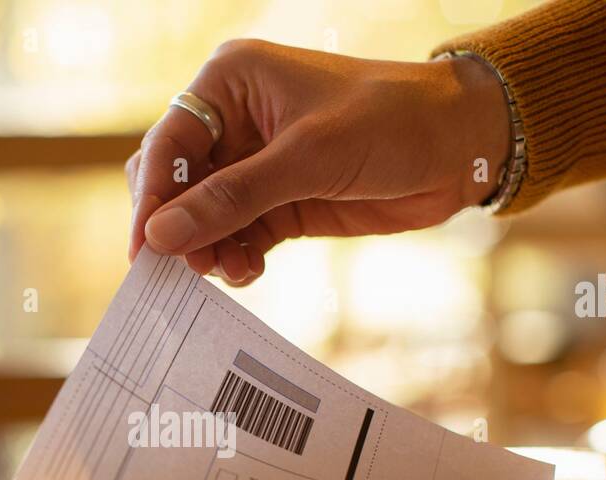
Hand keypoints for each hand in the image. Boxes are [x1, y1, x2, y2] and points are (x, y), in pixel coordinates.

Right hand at [124, 39, 510, 284]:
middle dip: (179, 226)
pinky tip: (249, 272)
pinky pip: (238, 234)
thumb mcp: (308, 159)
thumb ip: (233, 199)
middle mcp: (236, 121)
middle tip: (184, 269)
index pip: (170, 141)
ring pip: (205, 215)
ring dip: (209, 248)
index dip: (153, 197)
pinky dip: (236, 257)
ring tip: (229, 272)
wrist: (460, 147)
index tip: (145, 248)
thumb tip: (161, 234)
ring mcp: (258, 164)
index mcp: (232, 83)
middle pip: (178, 181)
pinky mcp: (281, 200)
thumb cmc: (391, 122)